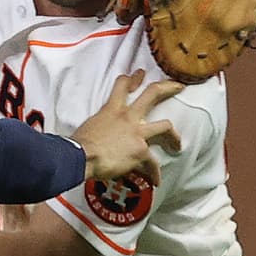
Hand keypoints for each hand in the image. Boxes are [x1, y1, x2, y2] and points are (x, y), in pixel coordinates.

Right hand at [71, 70, 182, 184]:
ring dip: (173, 136)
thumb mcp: (89, 128)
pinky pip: (153, 163)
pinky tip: (155, 180)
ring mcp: (137, 133)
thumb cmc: (78, 145)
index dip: (132, 80)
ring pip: (164, 126)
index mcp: (111, 110)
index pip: (122, 87)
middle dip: (167, 88)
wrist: (81, 156)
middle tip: (178, 87)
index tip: (139, 75)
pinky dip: (154, 173)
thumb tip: (100, 139)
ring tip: (177, 144)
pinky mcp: (141, 150)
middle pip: (152, 94)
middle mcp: (127, 117)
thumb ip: (100, 128)